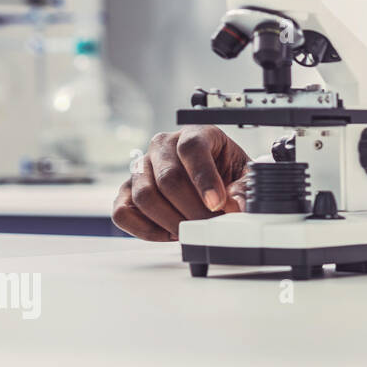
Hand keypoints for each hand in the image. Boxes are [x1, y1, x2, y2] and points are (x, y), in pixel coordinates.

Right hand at [112, 125, 249, 241]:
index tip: (217, 204)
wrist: (212, 177)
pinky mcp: (126, 190)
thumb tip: (235, 206)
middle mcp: (163, 146)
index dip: (204, 178)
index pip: (192, 148)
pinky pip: (122, 212)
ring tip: (193, 230)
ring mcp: (141, 167)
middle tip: (210, 225)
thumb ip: (243, 189)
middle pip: (168, 178)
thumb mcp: (244, 174)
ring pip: (145, 196)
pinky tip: (170, 233)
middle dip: (192, 209)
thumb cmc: (226, 170)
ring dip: (171, 222)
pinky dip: (146, 230)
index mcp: (194, 134)